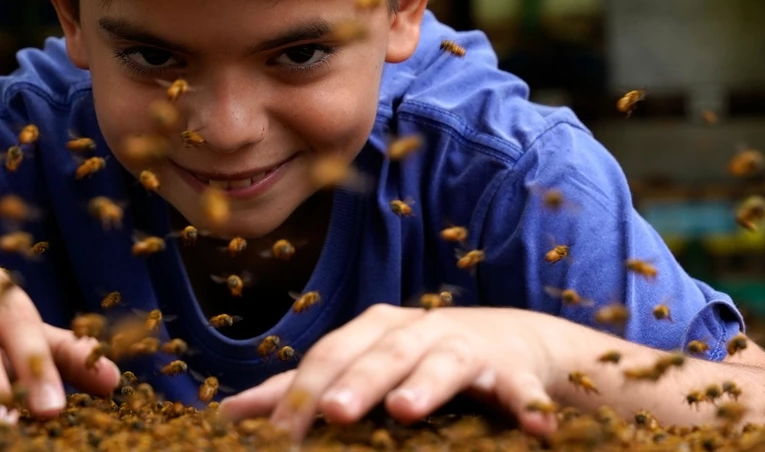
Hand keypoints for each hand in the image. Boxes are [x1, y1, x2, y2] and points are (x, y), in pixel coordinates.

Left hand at [219, 304, 559, 441]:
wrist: (512, 343)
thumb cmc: (419, 359)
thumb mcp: (360, 367)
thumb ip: (302, 390)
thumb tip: (228, 415)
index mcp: (375, 330)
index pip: (331, 355)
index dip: (304, 391)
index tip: (276, 433)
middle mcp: (417, 331)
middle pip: (381, 354)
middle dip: (356, 382)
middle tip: (332, 413)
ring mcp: (465, 346)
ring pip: (442, 363)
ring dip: (424, 384)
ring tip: (406, 410)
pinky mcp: (512, 370)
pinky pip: (520, 389)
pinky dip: (527, 404)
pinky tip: (536, 429)